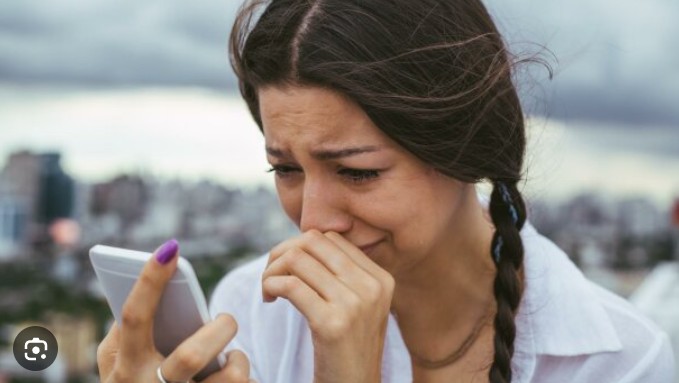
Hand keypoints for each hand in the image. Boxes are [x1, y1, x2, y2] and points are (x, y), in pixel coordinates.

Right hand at [96, 240, 255, 382]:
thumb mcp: (117, 365)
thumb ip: (125, 331)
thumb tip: (151, 286)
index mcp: (125, 366)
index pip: (135, 317)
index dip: (150, 282)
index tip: (171, 249)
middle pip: (193, 355)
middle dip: (220, 330)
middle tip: (226, 319)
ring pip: (227, 381)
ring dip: (239, 362)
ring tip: (235, 357)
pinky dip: (246, 380)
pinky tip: (239, 375)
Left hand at [262, 230, 394, 382]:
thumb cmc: (346, 350)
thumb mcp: (357, 307)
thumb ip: (341, 274)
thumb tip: (303, 241)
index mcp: (381, 278)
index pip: (331, 238)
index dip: (300, 247)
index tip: (288, 269)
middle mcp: (372, 287)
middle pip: (313, 242)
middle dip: (282, 253)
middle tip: (271, 277)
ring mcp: (354, 304)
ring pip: (297, 259)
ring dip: (271, 271)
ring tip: (268, 291)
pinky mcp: (332, 324)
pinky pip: (290, 285)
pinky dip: (270, 286)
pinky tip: (269, 300)